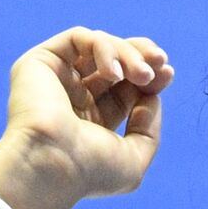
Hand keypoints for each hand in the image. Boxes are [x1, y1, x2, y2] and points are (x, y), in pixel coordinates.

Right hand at [0, 27, 174, 208]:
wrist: (52, 165)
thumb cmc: (90, 171)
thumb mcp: (135, 157)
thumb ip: (149, 128)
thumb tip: (151, 98)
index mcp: (93, 121)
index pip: (127, 88)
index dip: (151, 76)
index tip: (167, 73)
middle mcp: (73, 98)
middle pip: (114, 62)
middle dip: (142, 56)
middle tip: (160, 62)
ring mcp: (56, 79)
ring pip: (100, 47)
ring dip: (128, 54)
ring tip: (142, 74)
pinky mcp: (39, 63)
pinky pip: (78, 38)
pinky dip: (103, 47)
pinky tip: (114, 72)